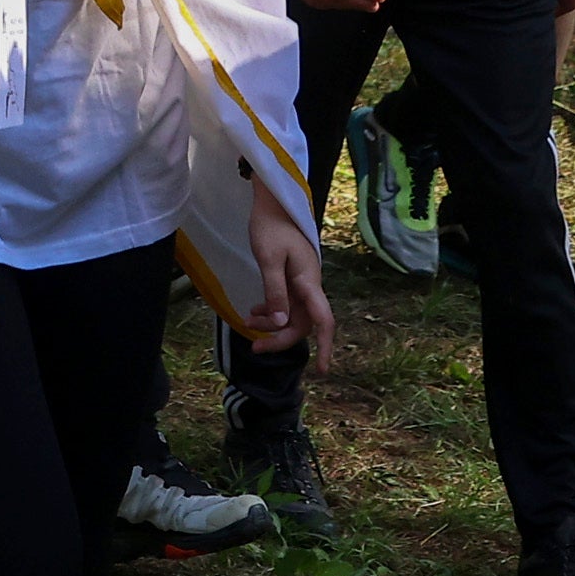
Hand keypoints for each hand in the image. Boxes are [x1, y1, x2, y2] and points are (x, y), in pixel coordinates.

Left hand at [242, 173, 336, 360]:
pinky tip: (254, 311)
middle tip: (255, 348)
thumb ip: (275, 291)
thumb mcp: (268, 259)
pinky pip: (285, 304)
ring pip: (292, 315)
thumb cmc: (271, 227)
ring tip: (248, 322)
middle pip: (302, 324)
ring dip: (273, 324)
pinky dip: (271, 311)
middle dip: (281, 339)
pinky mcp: (291, 278)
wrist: (273, 203)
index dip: (326, 346)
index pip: (323, 320)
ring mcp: (301, 283)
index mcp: (308, 282)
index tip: (324, 371)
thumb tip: (281, 323)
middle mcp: (309, 285)